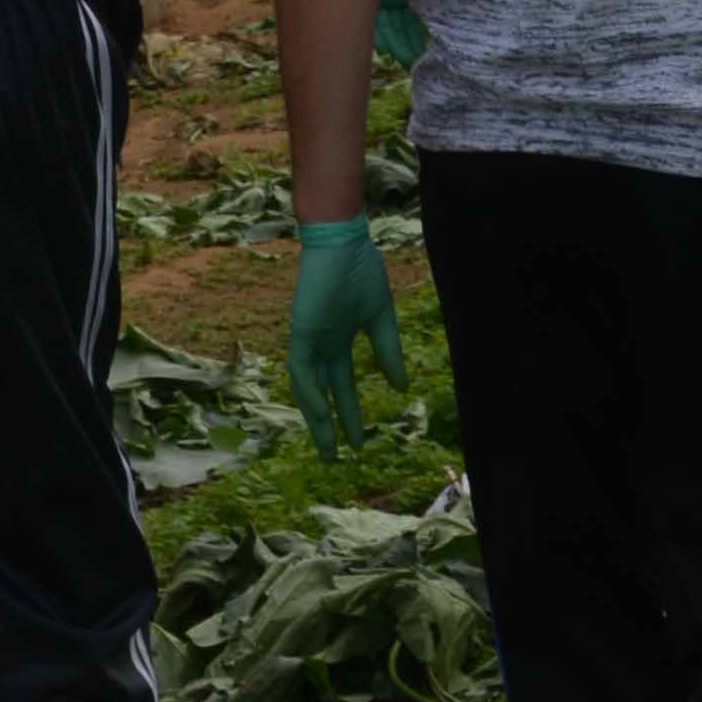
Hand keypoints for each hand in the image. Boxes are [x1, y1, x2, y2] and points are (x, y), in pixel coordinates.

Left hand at [284, 217, 408, 450]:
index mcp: (339, 341)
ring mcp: (309, 341)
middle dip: (328, 427)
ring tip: (327, 448)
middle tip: (334, 459)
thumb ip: (388, 352)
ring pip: (308, 389)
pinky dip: (308, 393)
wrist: (343, 241)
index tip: (360, 443)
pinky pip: (300, 370)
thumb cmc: (360, 271)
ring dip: (316, 419)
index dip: (350, 414)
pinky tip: (317, 414)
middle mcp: (321, 346)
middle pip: (322, 395)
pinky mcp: (300, 332)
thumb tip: (401, 388)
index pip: (342, 386)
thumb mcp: (380, 319)